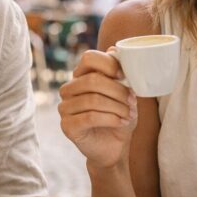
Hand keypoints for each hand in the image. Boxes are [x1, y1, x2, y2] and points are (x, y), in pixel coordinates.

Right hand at [58, 48, 136, 169]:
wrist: (115, 147)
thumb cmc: (119, 116)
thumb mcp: (124, 93)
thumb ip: (119, 72)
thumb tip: (115, 49)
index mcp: (81, 76)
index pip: (89, 58)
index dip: (108, 64)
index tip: (124, 76)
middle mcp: (69, 90)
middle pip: (92, 80)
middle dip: (118, 91)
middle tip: (132, 101)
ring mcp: (65, 108)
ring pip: (92, 100)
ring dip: (117, 107)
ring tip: (129, 115)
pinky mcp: (67, 126)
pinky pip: (89, 117)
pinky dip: (111, 119)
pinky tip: (121, 122)